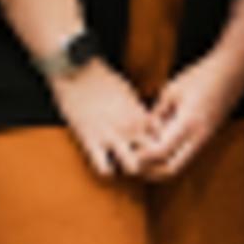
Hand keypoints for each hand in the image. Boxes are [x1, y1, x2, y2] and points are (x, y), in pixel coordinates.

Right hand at [48, 62, 156, 181]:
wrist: (77, 72)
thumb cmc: (103, 80)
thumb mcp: (130, 95)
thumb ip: (140, 113)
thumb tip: (149, 123)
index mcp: (143, 116)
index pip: (165, 141)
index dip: (163, 150)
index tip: (156, 154)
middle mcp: (132, 128)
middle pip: (155, 157)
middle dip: (151, 164)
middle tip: (142, 167)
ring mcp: (112, 136)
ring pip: (133, 167)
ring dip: (128, 170)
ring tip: (123, 168)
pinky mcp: (90, 141)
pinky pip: (104, 168)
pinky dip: (106, 171)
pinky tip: (105, 167)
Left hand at [131, 46, 243, 180]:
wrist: (233, 71)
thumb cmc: (200, 76)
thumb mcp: (171, 91)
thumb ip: (156, 115)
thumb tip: (142, 133)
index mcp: (188, 122)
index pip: (161, 152)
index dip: (141, 157)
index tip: (127, 153)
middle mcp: (199, 135)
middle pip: (172, 169)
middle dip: (151, 172)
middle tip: (134, 164)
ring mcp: (206, 138)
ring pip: (180, 165)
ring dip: (160, 166)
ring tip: (143, 156)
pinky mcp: (208, 136)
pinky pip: (186, 155)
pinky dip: (170, 157)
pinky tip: (158, 145)